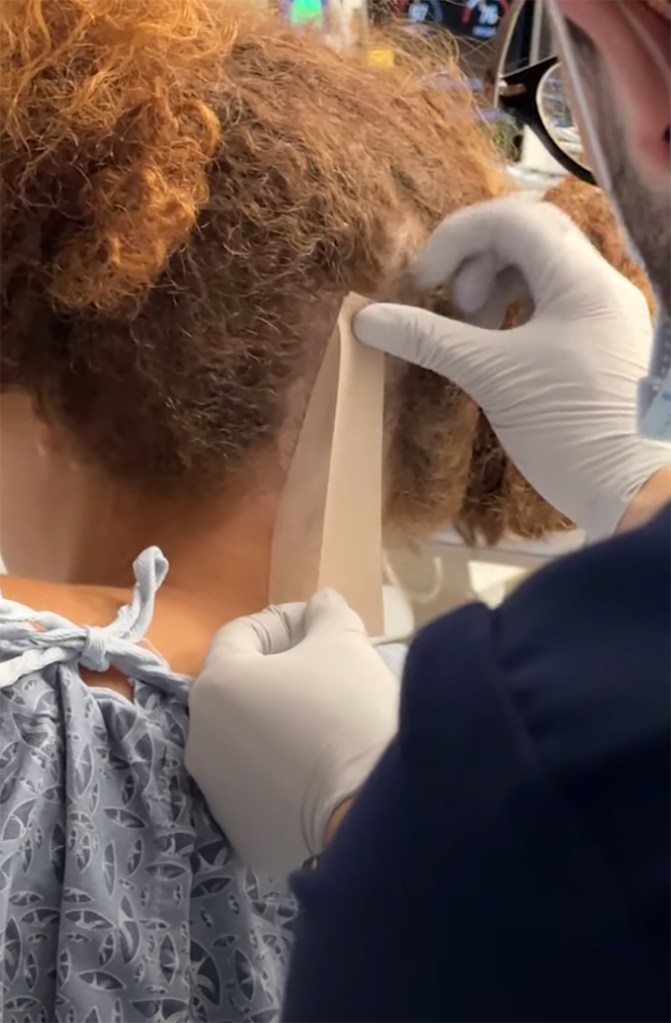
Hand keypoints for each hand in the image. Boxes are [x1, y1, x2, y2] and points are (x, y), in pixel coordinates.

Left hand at [185, 590, 397, 876]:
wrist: (375, 811)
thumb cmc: (349, 710)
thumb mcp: (343, 641)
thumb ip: (324, 612)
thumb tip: (320, 607)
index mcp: (216, 685)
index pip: (240, 635)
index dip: (281, 621)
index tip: (319, 625)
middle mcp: (201, 742)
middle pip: (238, 692)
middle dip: (278, 675)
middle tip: (326, 672)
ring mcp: (218, 797)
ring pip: (246, 745)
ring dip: (277, 727)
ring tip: (328, 724)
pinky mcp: (245, 839)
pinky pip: (262, 792)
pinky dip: (284, 777)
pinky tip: (325, 772)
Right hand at [356, 197, 670, 539]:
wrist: (629, 489)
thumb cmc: (565, 429)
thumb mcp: (490, 377)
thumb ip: (429, 338)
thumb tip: (367, 319)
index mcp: (581, 280)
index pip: (515, 219)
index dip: (458, 236)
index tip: (426, 279)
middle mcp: (599, 284)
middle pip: (529, 235)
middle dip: (476, 260)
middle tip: (453, 304)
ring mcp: (604, 313)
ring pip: (541, 269)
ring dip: (495, 284)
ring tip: (470, 325)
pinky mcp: (601, 341)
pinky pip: (553, 302)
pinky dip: (516, 310)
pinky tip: (494, 342)